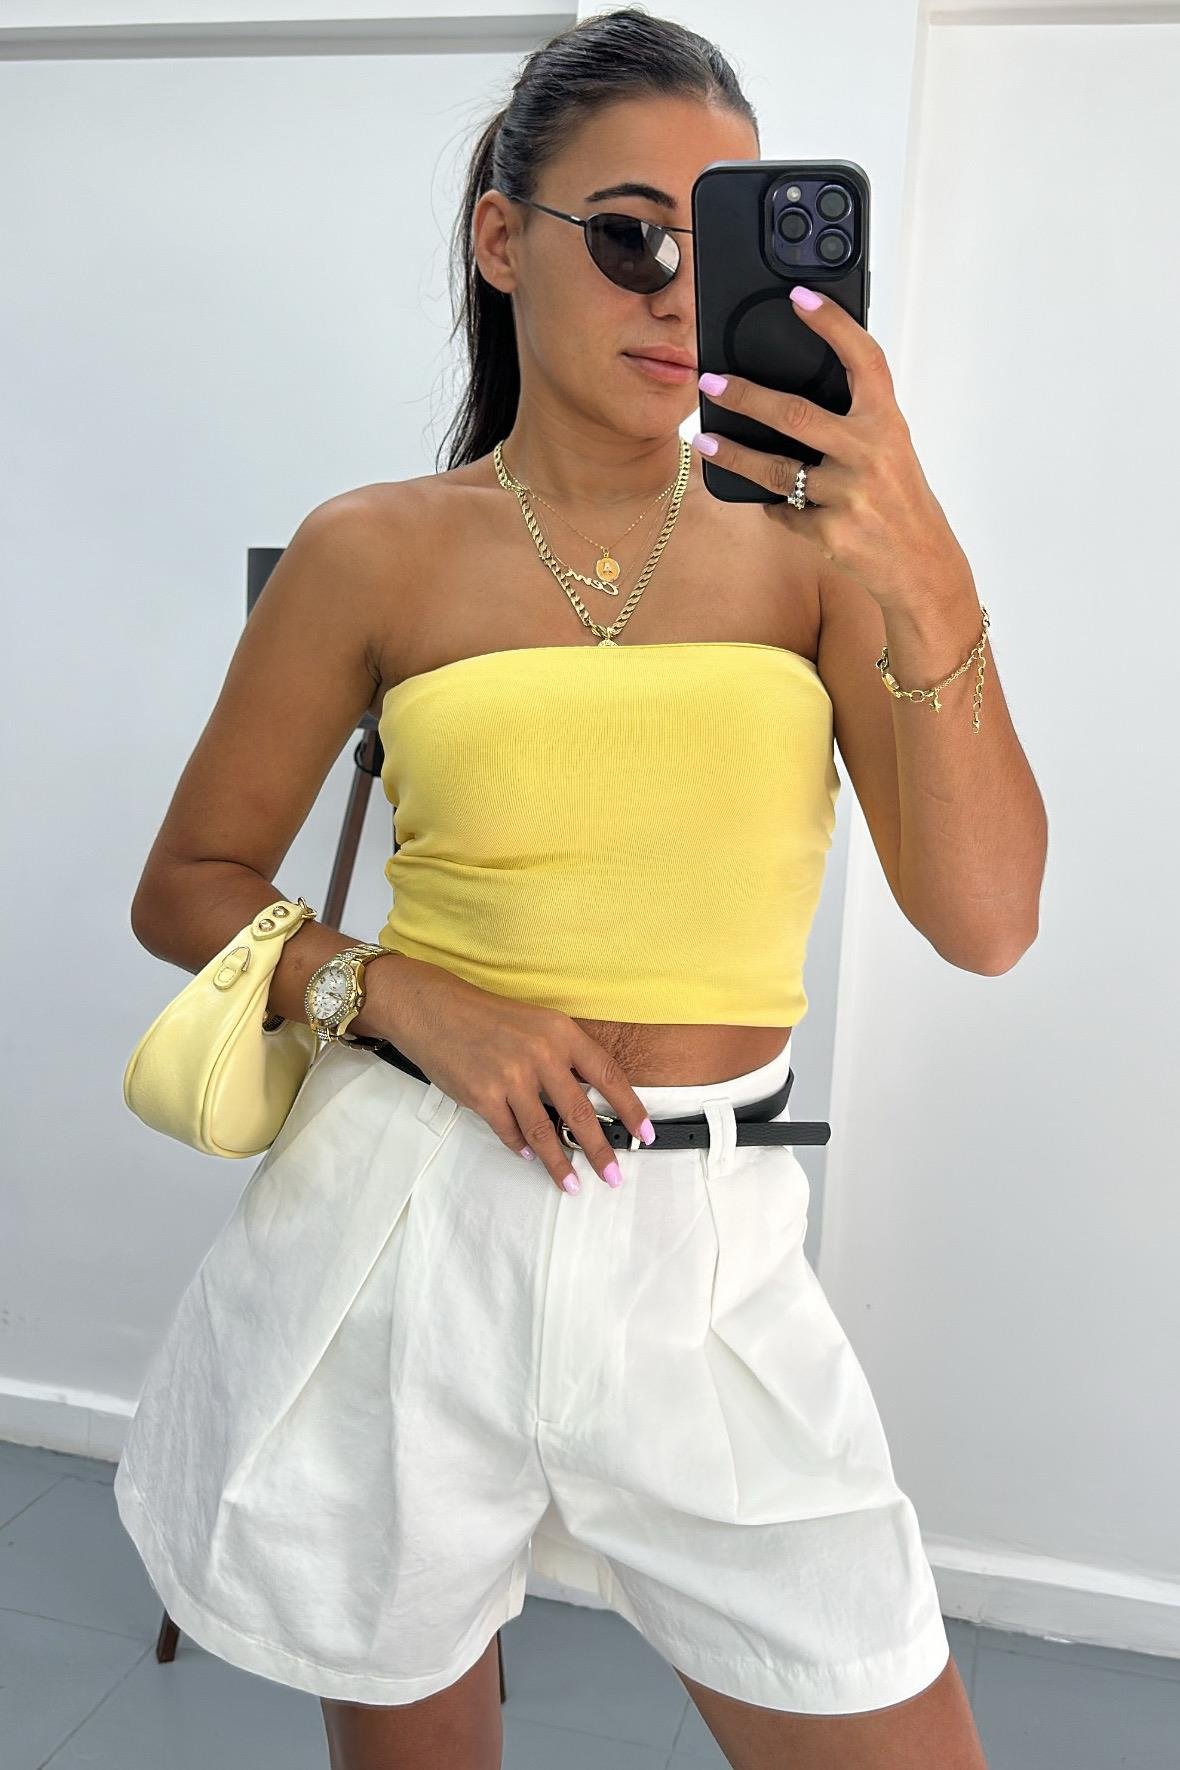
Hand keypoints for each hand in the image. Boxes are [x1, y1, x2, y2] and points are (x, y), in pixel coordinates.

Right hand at [368, 956, 655, 1194]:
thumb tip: (592, 1097)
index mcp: (561, 1033)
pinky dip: (521, 1148)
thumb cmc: (488, 1018)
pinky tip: (529, 1156)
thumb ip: (565, 1056)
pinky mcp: (483, 1095)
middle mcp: (541, 1054)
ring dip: (560, 1164)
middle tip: (613, 1176)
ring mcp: (511, 1076)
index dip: (630, 1108)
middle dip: (600, 1151)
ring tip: (573, 1184)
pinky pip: (510, 1132)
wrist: (435, 1010)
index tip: (645, 1133)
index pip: (607, 1075)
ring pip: (544, 1132)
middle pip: (580, 1113)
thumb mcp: (538, 1024)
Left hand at [693, 285, 972, 612]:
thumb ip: (853, 423)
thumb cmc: (900, 499)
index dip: (833, 324)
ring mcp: (849, 495)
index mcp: (887, 423)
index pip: (863, 360)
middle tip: (710, 382)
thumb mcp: (889, 451)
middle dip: (746, 396)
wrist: (921, 564)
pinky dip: (774, 505)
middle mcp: (870, 453)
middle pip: (795, 415)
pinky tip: (771, 501)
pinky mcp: (831, 532)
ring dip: (733, 455)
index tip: (800, 297)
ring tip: (703, 441)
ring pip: (776, 470)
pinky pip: (784, 511)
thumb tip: (789, 400)